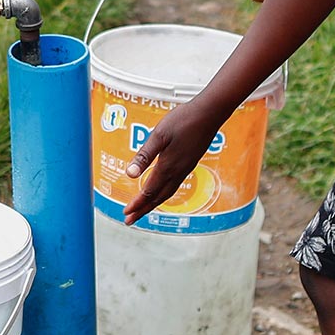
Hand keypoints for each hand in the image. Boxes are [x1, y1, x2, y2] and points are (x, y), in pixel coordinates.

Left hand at [122, 101, 221, 225]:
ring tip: (142, 210)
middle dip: (143, 210)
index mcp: (168, 166)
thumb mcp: (158, 136)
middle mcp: (177, 172)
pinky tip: (160, 191)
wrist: (209, 114)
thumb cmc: (182, 120)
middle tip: (130, 220)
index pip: (149, 192)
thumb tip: (129, 175)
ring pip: (167, 193)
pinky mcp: (189, 163)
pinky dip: (163, 194)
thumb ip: (144, 156)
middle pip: (158, 198)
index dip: (137, 204)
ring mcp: (185, 168)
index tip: (126, 213)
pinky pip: (174, 185)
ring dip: (153, 204)